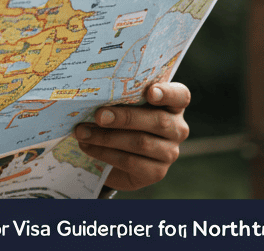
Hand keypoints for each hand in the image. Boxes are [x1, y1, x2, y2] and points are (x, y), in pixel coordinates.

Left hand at [73, 81, 190, 191]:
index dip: (167, 93)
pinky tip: (88, 147)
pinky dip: (105, 154)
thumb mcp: (124, 104)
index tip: (150, 92)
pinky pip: (131, 162)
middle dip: (125, 117)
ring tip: (83, 132)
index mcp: (173, 104)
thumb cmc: (122, 119)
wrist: (118, 155)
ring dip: (107, 137)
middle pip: (158, 121)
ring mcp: (170, 152)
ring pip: (141, 143)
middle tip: (99, 115)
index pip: (181, 96)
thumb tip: (95, 92)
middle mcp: (177, 128)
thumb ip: (120, 96)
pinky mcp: (156, 172)